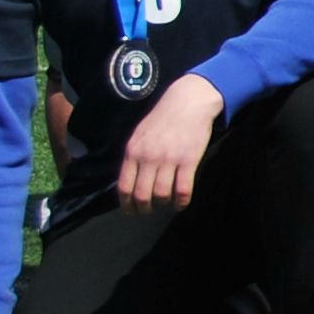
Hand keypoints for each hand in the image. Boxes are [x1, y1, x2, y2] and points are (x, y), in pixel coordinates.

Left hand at [114, 73, 224, 211]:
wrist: (189, 101)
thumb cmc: (163, 117)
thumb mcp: (140, 135)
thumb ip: (134, 156)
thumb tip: (130, 179)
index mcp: (133, 152)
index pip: (124, 186)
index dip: (127, 204)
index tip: (131, 211)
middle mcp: (148, 158)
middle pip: (142, 194)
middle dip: (144, 208)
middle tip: (149, 212)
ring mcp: (169, 159)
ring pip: (162, 194)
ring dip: (164, 205)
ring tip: (167, 205)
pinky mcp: (189, 160)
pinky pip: (183, 189)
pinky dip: (182, 201)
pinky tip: (182, 202)